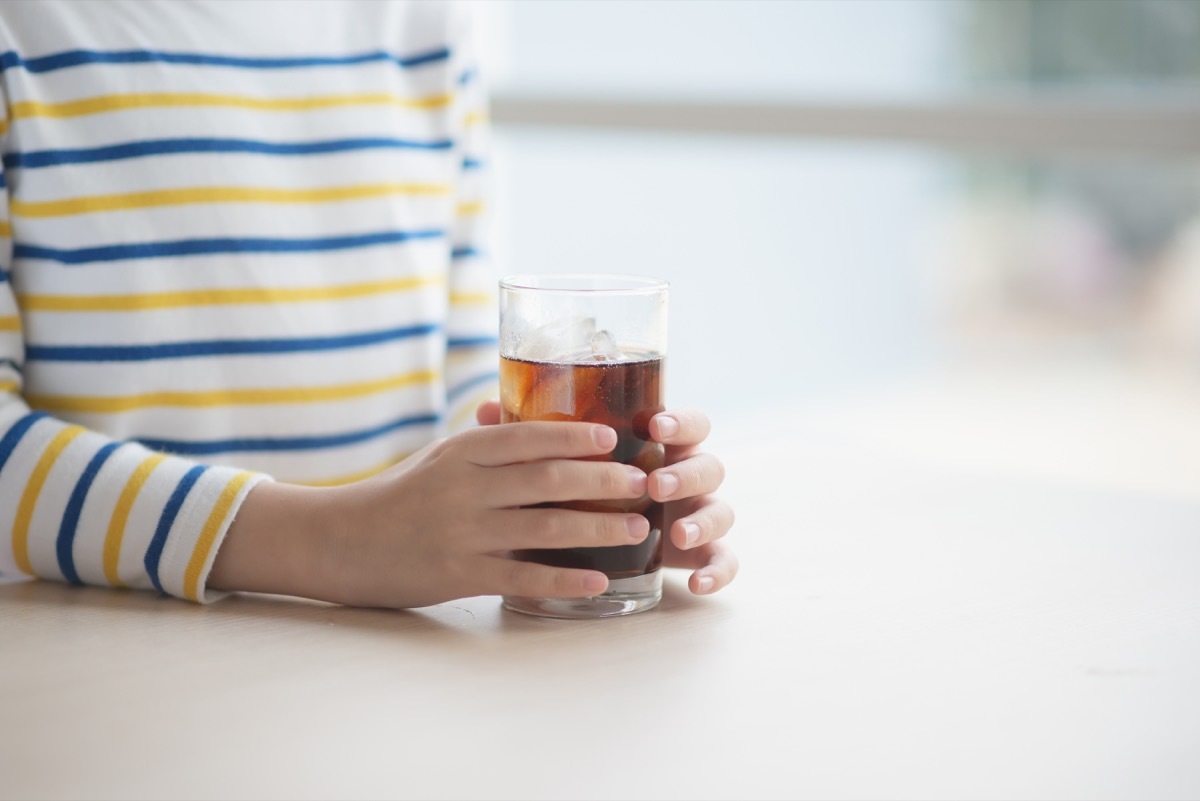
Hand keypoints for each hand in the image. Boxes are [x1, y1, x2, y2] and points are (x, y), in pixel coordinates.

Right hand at [210, 422, 650, 607]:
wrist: (340, 542)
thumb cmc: (401, 496)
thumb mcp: (440, 459)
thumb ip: (488, 444)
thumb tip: (542, 421)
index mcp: (461, 452)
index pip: (526, 437)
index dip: (573, 436)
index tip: (613, 437)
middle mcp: (464, 488)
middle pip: (546, 479)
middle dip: (603, 481)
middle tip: (644, 482)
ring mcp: (461, 532)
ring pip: (543, 527)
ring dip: (598, 528)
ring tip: (640, 528)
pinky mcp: (458, 575)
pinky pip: (522, 576)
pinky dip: (564, 579)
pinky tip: (598, 581)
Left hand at [476, 402, 737, 594]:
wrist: (603, 535)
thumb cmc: (581, 489)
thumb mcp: (561, 464)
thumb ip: (535, 437)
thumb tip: (484, 412)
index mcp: (662, 446)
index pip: (686, 423)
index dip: (679, 421)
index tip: (654, 425)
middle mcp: (686, 476)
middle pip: (707, 465)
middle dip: (684, 474)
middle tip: (655, 485)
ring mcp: (697, 514)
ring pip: (720, 511)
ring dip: (702, 520)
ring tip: (675, 534)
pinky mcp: (701, 554)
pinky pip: (723, 560)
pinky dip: (718, 569)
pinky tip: (699, 583)